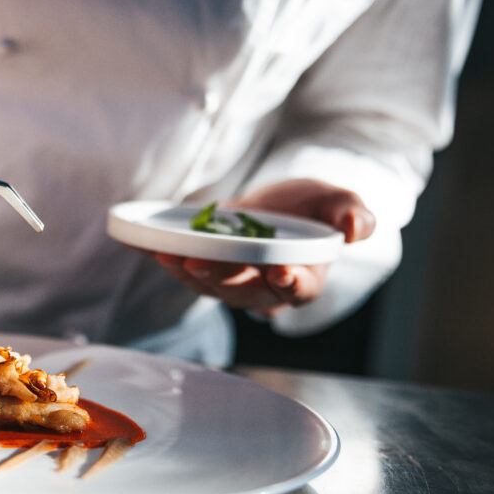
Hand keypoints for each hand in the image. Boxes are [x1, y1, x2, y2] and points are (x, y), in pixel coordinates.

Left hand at [152, 179, 375, 317]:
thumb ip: (352, 215)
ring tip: (167, 255)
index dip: (291, 285)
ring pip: (209, 285)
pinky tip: (135, 243)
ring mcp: (230, 281)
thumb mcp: (336, 203)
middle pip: (243, 290)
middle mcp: (264, 289)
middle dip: (222, 278)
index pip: (300, 290)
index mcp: (304, 278)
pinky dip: (157, 256)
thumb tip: (358, 228)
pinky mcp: (203, 268)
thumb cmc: (311, 208)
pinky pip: (180, 266)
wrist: (277, 207)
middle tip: (201, 264)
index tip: (282, 274)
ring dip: (187, 273)